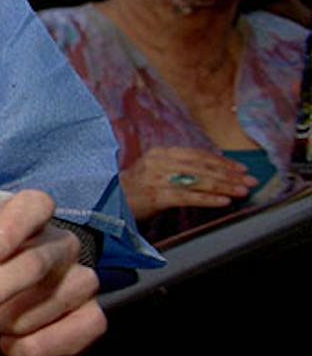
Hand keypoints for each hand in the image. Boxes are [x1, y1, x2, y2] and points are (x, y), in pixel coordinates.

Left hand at [0, 189, 103, 355]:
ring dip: (19, 319)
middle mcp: (57, 243)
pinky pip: (84, 330)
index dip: (16, 221)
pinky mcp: (90, 315)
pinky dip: (50, 345)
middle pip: (38, 260)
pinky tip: (15, 350)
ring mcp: (79, 279)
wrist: (11, 294)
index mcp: (21, 216)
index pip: (34, 203)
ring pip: (60, 298)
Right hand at [121, 146, 254, 220]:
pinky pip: (187, 197)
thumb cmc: (134, 189)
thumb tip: (210, 171)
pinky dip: (208, 199)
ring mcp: (156, 178)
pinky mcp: (155, 196)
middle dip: (229, 175)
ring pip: (197, 181)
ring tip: (241, 191)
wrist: (106, 202)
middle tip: (250, 181)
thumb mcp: (154, 170)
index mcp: (160, 152)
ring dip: (223, 187)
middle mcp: (158, 162)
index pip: (198, 154)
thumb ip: (177, 168)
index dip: (222, 161)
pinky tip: (223, 202)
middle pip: (201, 167)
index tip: (241, 168)